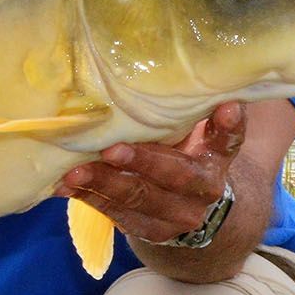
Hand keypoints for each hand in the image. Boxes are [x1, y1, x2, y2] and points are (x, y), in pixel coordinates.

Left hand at [54, 101, 245, 243]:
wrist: (188, 208)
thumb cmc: (182, 152)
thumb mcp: (191, 131)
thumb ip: (186, 109)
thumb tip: (159, 64)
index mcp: (217, 158)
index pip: (229, 140)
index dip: (227, 125)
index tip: (226, 107)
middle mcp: (205, 189)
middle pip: (176, 175)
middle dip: (142, 162)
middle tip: (111, 149)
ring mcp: (177, 215)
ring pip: (140, 199)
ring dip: (105, 184)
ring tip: (74, 171)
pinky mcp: (149, 231)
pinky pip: (118, 216)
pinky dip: (89, 199)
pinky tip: (65, 187)